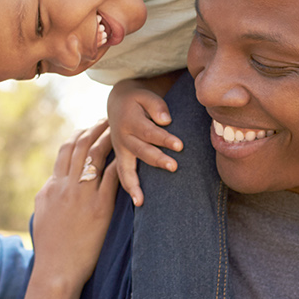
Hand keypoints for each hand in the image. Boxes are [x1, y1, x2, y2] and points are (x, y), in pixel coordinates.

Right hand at [29, 120, 119, 288]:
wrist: (56, 270)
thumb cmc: (50, 247)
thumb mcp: (41, 214)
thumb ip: (48, 194)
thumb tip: (52, 182)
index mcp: (52, 186)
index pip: (65, 150)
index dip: (79, 134)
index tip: (90, 127)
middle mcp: (65, 185)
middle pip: (80, 146)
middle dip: (95, 129)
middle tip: (108, 120)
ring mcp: (82, 195)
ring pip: (95, 155)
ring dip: (108, 139)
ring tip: (121, 129)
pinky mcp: (99, 208)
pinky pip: (112, 177)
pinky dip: (121, 162)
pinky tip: (131, 154)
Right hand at [106, 81, 180, 206]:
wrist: (118, 103)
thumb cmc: (138, 100)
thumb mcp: (145, 96)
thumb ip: (156, 106)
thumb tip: (166, 120)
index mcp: (130, 120)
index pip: (149, 132)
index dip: (164, 139)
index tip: (180, 146)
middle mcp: (122, 137)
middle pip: (140, 150)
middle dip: (157, 159)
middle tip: (173, 167)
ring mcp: (120, 149)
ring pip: (126, 168)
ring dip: (135, 183)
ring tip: (141, 199)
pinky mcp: (121, 157)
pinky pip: (122, 175)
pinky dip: (129, 188)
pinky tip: (139, 202)